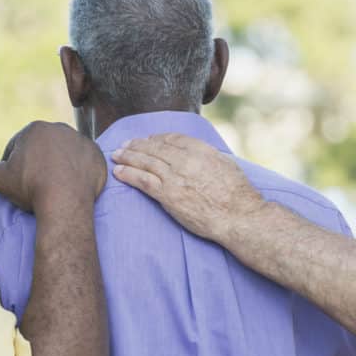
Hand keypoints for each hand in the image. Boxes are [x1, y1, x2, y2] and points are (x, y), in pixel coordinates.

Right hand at [0, 121, 106, 212]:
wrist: (65, 202)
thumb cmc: (30, 188)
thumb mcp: (0, 179)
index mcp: (35, 129)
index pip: (19, 146)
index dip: (14, 166)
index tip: (16, 183)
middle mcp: (60, 129)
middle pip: (43, 148)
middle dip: (37, 164)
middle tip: (34, 187)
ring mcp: (81, 141)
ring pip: (64, 154)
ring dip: (58, 166)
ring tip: (53, 188)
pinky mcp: (98, 156)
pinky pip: (84, 163)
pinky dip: (78, 173)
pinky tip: (72, 187)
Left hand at [111, 133, 264, 242]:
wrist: (238, 217)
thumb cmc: (238, 195)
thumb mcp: (228, 165)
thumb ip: (210, 157)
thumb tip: (202, 155)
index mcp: (201, 150)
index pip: (172, 138)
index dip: (156, 138)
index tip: (148, 140)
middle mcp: (186, 160)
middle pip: (154, 147)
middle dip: (137, 145)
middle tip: (124, 145)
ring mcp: (175, 177)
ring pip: (145, 161)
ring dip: (128, 157)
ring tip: (116, 155)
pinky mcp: (168, 195)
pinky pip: (143, 180)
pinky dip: (129, 174)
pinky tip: (119, 172)